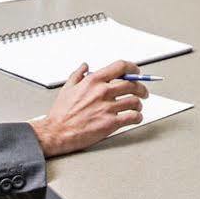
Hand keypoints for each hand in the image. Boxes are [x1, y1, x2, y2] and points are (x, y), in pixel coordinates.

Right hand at [31, 61, 148, 156]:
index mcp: (93, 81)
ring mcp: (107, 107)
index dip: (133, 68)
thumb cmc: (61, 113)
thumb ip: (78, 74)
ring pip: (135, 101)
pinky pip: (132, 117)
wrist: (56, 132)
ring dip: (139, 104)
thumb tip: (85, 66)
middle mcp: (102, 92)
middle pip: (132, 85)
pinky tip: (135, 118)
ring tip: (137, 107)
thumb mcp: (67, 88)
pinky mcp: (110, 123)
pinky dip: (137, 117)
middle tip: (143, 92)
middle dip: (141, 88)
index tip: (136, 72)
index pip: (121, 67)